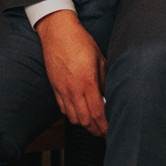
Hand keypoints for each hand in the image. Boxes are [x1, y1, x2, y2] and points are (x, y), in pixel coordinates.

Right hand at [36, 11, 106, 134]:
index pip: (98, 112)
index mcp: (88, 82)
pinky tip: (79, 112)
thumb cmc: (81, 42)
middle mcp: (73, 90)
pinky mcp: (54, 88)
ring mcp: (62, 90)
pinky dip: (72, 114)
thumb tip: (108, 93)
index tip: (110, 130)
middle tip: (104, 132)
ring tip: (93, 124)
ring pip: (72, 117)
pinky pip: (63, 108)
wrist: (58, 33)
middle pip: (84, 120)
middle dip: (95, 129)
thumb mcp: (99, 58)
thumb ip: (104, 79)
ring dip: (84, 123)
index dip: (105, 125)